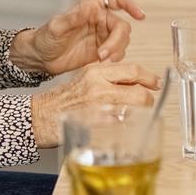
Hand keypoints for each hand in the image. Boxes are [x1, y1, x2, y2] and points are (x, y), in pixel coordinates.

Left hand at [10, 0, 145, 75]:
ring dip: (116, 51)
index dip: (130, 5)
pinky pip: (118, 52)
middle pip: (122, 26)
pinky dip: (115, 58)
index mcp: (91, 7)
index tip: (139, 15)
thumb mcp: (56, 27)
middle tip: (103, 55)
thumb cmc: (45, 38)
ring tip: (101, 60)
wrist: (40, 58)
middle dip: (117, 41)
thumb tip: (88, 7)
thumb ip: (73, 17)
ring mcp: (103, 35)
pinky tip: (103, 63)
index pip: (116, 0)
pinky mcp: (103, 50)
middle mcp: (100, 19)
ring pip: (123, 40)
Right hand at [28, 61, 160, 147]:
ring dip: (139, 112)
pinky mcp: (94, 123)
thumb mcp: (86, 78)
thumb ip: (108, 77)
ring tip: (138, 114)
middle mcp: (98, 85)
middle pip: (137, 90)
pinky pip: (119, 123)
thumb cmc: (63, 99)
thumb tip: (133, 81)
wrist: (39, 116)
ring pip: (132, 107)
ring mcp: (96, 105)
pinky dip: (124, 124)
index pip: (132, 69)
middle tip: (150, 101)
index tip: (155, 83)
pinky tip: (122, 125)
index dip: (148, 77)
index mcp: (96, 71)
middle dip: (148, 98)